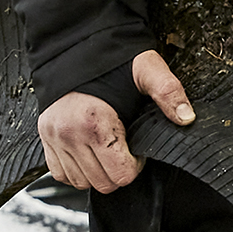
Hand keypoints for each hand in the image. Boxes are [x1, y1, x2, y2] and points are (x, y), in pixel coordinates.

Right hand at [35, 49, 195, 191]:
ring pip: (81, 182)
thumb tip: (186, 117)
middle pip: (103, 183)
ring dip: (99, 172)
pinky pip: (62, 174)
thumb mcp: (146, 69)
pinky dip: (78, 170)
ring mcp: (54, 138)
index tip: (136, 146)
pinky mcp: (46, 138)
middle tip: (124, 148)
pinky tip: (90, 152)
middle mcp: (69, 133)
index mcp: (93, 122)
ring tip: (107, 149)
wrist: (74, 48)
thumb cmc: (110, 61)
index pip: (121, 174)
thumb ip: (168, 91)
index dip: (136, 164)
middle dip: (119, 170)